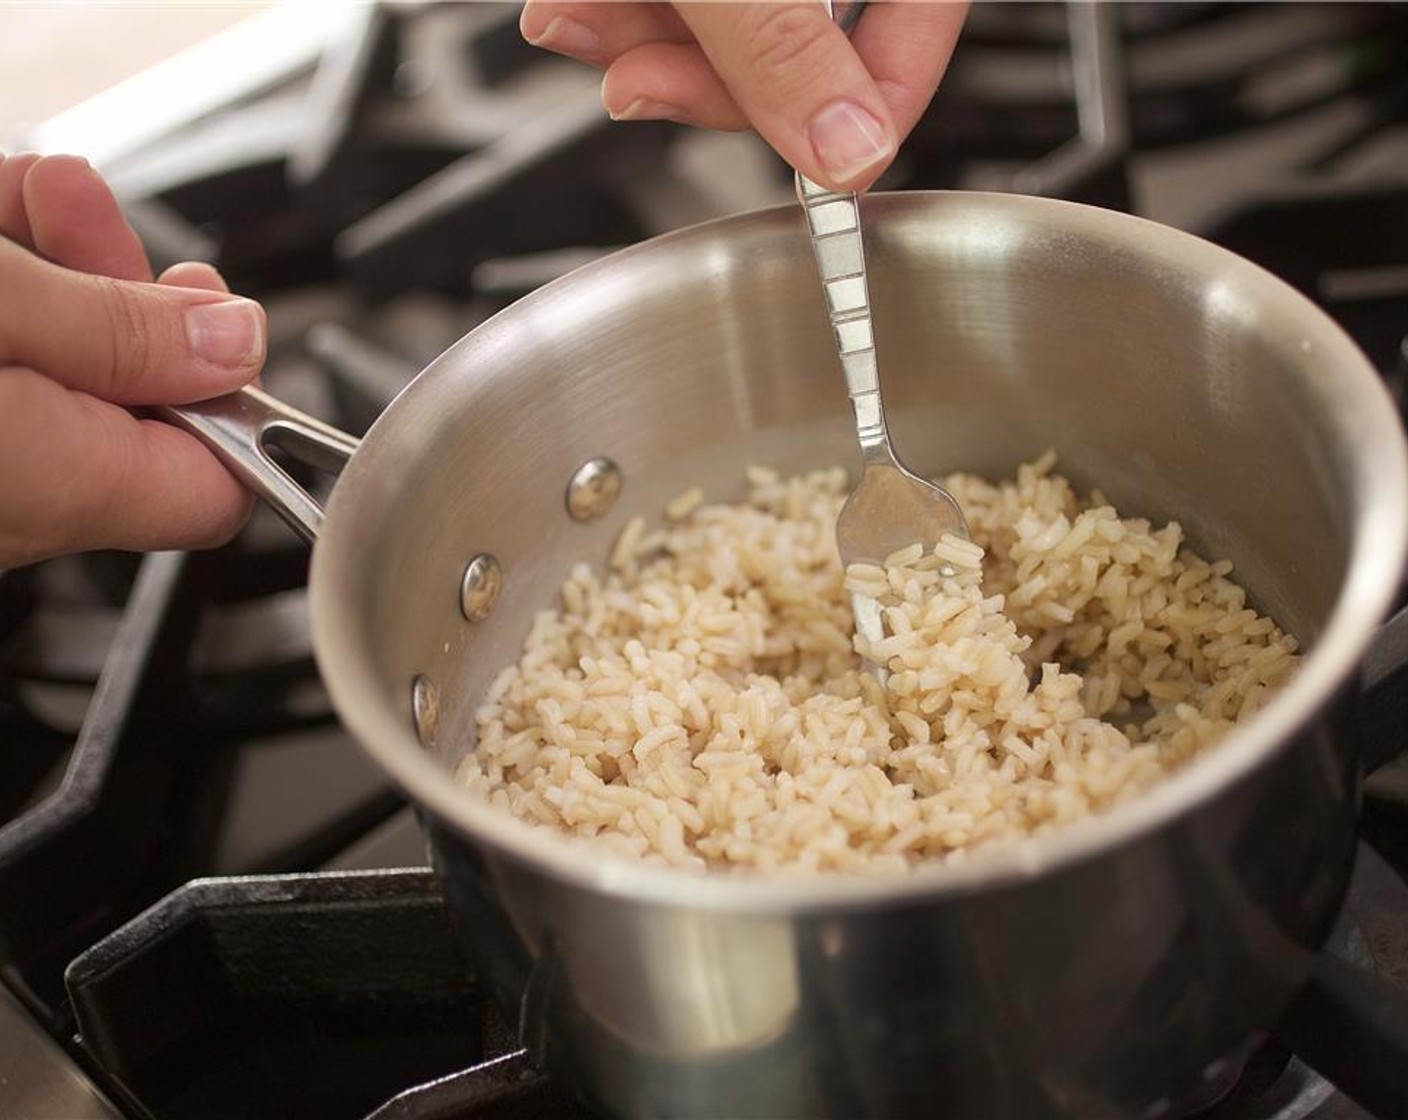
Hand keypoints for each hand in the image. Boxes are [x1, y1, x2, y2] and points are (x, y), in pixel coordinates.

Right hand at [0, 152, 265, 568]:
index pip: (216, 488)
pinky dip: (9, 298)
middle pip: (132, 417)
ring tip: (31, 196)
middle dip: (121, 298)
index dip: (232, 395)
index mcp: (58, 485)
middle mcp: (15, 505)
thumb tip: (233, 341)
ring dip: (56, 276)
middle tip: (88, 215)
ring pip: (55, 379)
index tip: (211, 318)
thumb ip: (120, 330)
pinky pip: (3, 375)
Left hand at [519, 1, 967, 190]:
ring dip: (644, 40)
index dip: (853, 122)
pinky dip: (628, 1)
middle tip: (634, 88)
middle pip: (806, 43)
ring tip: (573, 20)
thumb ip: (782, 48)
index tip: (803, 176)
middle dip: (702, 77)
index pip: (910, 44)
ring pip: (733, 18)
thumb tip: (848, 152)